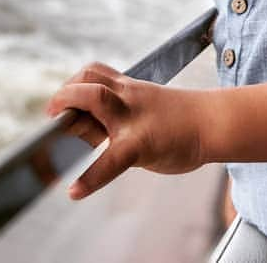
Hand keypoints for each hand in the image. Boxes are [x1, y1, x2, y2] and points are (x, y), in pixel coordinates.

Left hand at [46, 63, 206, 198]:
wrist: (214, 122)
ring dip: (70, 112)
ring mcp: (134, 119)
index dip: (71, 86)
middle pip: (89, 80)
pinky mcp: (141, 144)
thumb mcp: (147, 107)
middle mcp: (128, 98)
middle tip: (52, 116)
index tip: (58, 106)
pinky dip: (90, 177)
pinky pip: (111, 159)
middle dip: (64, 95)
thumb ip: (119, 113)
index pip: (94, 75)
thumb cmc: (182, 120)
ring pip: (96, 98)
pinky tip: (76, 191)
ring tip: (54, 135)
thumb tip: (88, 129)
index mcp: (128, 90)